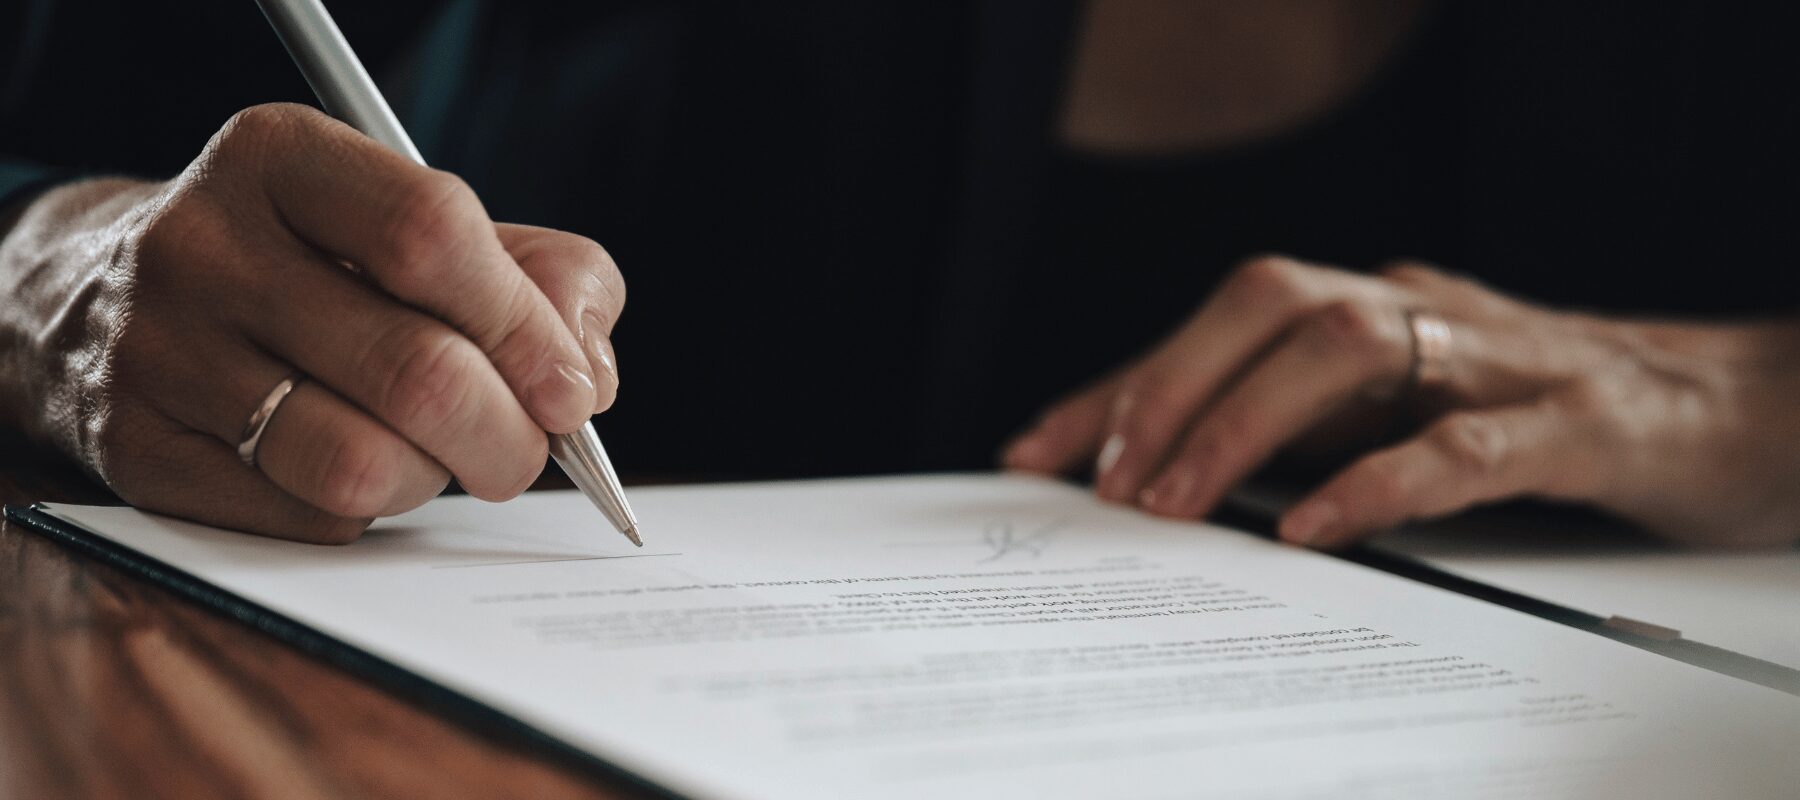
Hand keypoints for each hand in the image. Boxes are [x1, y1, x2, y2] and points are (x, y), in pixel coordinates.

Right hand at [0, 104, 624, 541]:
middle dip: (506, 435)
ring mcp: (156, 353)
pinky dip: (362, 512)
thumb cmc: (316, 264)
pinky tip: (352, 467)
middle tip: (523, 450)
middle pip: (413, 370)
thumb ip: (544, 276)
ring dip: (432, 481)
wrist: (109, 297)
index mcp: (281, 159)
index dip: (522, 326)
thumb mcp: (423, 226)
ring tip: (432, 458)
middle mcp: (202, 245)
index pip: (429, 233)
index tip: (568, 390)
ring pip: (358, 463)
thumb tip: (587, 377)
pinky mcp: (137, 453)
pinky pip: (306, 518)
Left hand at [1004, 255, 1799, 547]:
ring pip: (1348, 349)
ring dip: (1244, 423)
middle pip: (1268, 300)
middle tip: (1108, 483)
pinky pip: (1465, 444)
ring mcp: (1502, 358)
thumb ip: (1311, 433)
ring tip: (1180, 502)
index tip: (1035, 451)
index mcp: (1375, 313)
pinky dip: (1379, 483)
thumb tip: (1172, 479)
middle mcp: (1424, 314)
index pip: (1218, 327)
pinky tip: (1313, 530)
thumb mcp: (1408, 416)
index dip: (1122, 385)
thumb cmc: (1548, 415)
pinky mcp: (1580, 423)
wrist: (1741, 410)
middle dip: (1171, 385)